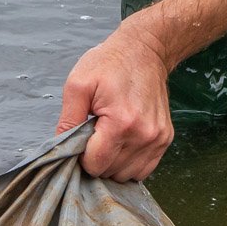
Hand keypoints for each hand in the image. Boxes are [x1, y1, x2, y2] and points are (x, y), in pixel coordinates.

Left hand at [56, 24, 174, 181]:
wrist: (145, 50)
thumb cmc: (109, 64)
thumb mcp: (77, 85)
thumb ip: (68, 119)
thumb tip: (61, 147)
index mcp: (121, 123)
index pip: (95, 164)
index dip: (80, 158)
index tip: (78, 141)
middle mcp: (145, 135)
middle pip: (110, 172)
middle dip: (95, 160)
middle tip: (90, 137)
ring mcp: (158, 139)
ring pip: (127, 175)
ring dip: (112, 164)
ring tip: (105, 139)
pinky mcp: (166, 139)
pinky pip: (144, 168)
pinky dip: (128, 164)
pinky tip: (119, 145)